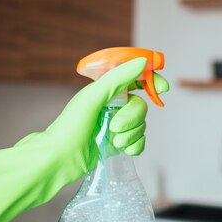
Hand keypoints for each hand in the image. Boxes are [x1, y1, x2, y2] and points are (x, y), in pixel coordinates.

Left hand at [0, 57, 168, 221]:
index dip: (151, 80)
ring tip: (113, 140)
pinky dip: (135, 145)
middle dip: (132, 118)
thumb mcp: (92, 98)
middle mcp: (112, 106)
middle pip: (140, 105)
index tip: (162, 89)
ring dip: (131, 134)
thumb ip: (118, 78)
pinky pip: (140, 141)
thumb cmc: (69, 127)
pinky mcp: (119, 143)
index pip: (135, 78)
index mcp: (106, 91)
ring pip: (141, 124)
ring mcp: (116, 125)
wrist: (59, 160)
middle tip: (114, 127)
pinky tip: (123, 150)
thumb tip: (142, 62)